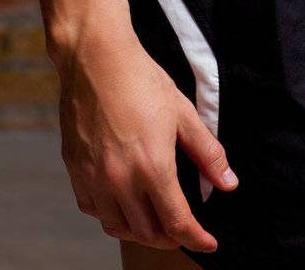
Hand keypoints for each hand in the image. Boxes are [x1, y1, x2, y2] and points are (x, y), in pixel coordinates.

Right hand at [57, 31, 237, 253]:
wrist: (96, 60)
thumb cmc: (142, 81)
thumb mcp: (183, 114)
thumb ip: (207, 153)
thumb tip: (229, 184)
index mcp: (153, 168)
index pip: (177, 223)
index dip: (196, 239)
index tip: (208, 244)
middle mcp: (120, 182)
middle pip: (147, 232)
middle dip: (170, 238)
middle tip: (184, 230)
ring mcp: (94, 179)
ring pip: (118, 227)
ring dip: (141, 231)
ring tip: (157, 221)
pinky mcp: (76, 172)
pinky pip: (94, 211)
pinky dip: (112, 216)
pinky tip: (124, 204)